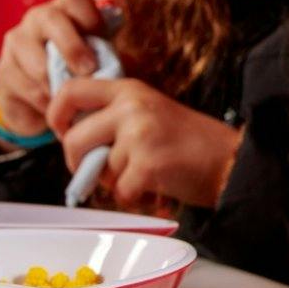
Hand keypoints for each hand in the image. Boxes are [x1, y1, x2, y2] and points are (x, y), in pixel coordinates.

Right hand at [0, 0, 103, 135]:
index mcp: (65, 8)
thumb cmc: (81, 72)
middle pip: (51, 18)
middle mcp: (38, 18)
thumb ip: (109, 55)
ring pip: (37, 61)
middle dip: (72, 47)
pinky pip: (29, 88)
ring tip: (77, 100)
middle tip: (89, 71)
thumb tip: (121, 64)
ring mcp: (17, 42)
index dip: (89, 16)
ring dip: (60, 84)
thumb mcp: (100, 59)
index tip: (102, 37)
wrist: (42, 101)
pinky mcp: (4, 70)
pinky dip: (48, 103)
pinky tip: (59, 110)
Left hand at [46, 77, 241, 209]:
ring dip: (116, 181)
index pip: (71, 90)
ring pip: (99, 170)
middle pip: (73, 139)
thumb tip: (72, 135)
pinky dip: (133, 197)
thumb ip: (114, 116)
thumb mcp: (150, 112)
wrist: (232, 159)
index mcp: (130, 90)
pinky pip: (119, 191)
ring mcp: (140, 134)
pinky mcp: (149, 163)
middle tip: (99, 171)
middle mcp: (132, 107)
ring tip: (146, 174)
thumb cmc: (190, 142)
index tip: (62, 131)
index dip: (56, 114)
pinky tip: (153, 188)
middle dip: (79, 164)